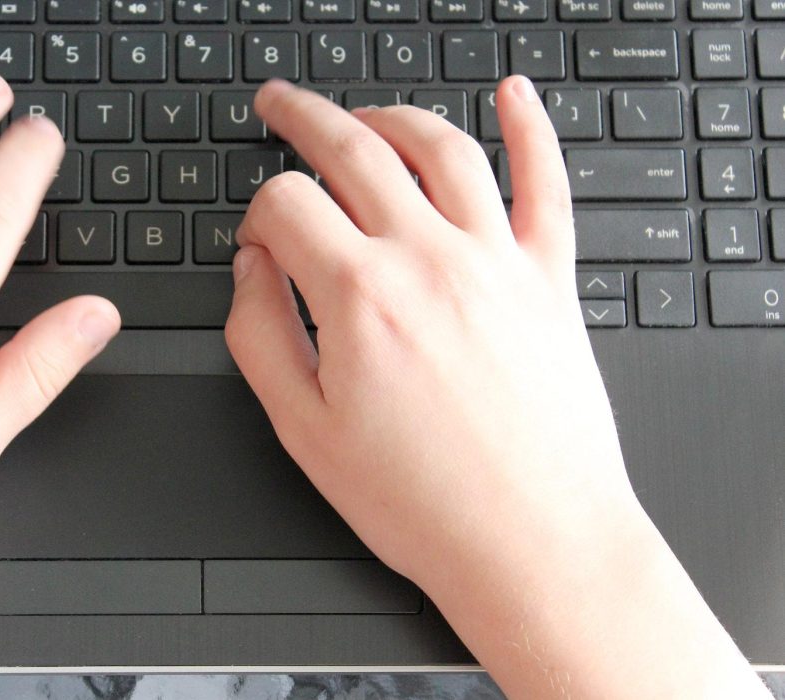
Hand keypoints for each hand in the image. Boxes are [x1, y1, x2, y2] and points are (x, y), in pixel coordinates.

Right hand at [225, 78, 767, 698]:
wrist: (532, 543)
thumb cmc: (422, 502)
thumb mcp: (305, 431)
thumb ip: (261, 335)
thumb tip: (250, 271)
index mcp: (359, 297)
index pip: (287, 204)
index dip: (258, 213)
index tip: (261, 241)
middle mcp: (428, 260)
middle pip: (353, 150)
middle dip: (304, 117)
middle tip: (279, 103)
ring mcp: (496, 262)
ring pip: (440, 148)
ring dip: (392, 116)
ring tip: (365, 114)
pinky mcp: (549, 279)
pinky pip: (545, 182)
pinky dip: (531, 128)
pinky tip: (513, 95)